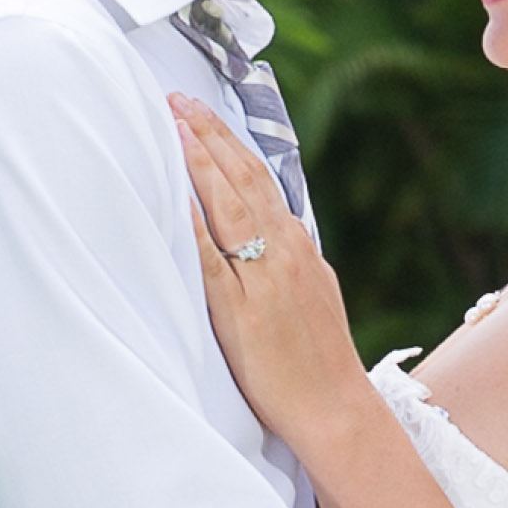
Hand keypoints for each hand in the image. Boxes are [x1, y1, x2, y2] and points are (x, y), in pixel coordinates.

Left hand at [167, 98, 371, 442]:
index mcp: (298, 245)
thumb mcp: (311, 290)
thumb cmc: (317, 356)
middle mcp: (285, 253)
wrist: (335, 408)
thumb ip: (287, 255)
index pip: (259, 180)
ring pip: (230, 207)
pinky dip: (195, 226)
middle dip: (208, 136)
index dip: (227, 143)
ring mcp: (265, 280)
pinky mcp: (243, 313)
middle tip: (175, 100)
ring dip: (199, 163)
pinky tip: (176, 198)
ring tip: (172, 127)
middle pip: (243, 180)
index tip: (199, 113)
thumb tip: (270, 223)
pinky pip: (214, 261)